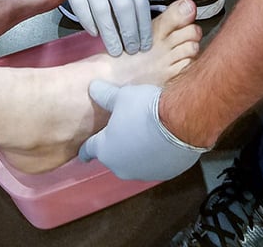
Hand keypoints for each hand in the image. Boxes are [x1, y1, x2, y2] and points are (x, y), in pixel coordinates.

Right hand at [57, 0, 151, 54]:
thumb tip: (141, 29)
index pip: (140, 4)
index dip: (143, 27)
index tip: (145, 44)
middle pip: (123, 8)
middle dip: (129, 32)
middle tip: (131, 50)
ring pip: (102, 10)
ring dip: (110, 32)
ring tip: (114, 49)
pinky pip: (81, 7)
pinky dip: (88, 22)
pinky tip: (94, 34)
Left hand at [79, 81, 208, 180]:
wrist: (179, 123)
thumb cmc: (145, 110)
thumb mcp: (122, 96)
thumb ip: (106, 95)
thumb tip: (94, 88)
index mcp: (106, 149)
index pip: (89, 150)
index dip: (86, 149)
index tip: (83, 153)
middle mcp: (121, 167)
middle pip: (113, 156)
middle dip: (117, 145)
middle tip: (124, 129)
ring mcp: (144, 173)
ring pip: (136, 162)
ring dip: (138, 151)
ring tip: (147, 132)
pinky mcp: (164, 174)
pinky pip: (156, 163)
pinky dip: (157, 155)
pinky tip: (164, 140)